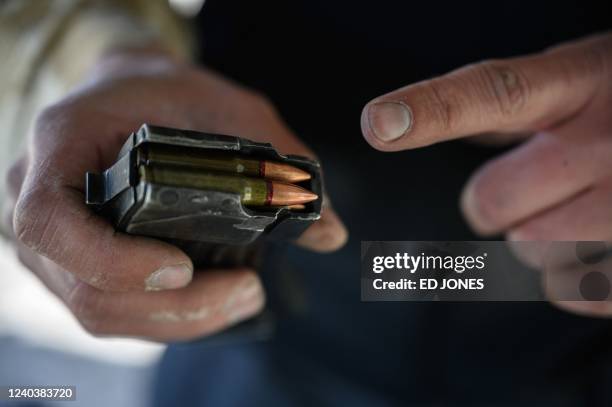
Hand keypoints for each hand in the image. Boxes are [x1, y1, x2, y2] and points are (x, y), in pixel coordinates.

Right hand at [4, 50, 346, 340]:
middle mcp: (39, 202)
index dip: (110, 260)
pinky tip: (216, 301)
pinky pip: (115, 311)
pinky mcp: (80, 266)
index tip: (180, 267)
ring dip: (180, 320)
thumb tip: (329, 230)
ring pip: (101, 313)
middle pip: (87, 289)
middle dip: (174, 307)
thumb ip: (279, 159)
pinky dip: (168, 318)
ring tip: (246, 297)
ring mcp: (56, 243)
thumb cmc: (170, 95)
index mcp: (60, 148)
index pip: (49, 223)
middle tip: (248, 292)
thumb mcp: (226, 107)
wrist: (131, 97)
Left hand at [361, 33, 611, 315]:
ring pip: (527, 252)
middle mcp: (606, 138)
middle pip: (489, 202)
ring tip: (581, 210)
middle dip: (499, 202)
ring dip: (540, 240)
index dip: (432, 110)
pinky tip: (598, 243)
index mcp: (577, 83)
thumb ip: (507, 102)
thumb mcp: (576, 81)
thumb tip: (420, 118)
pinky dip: (573, 277)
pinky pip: (570, 291)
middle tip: (538, 184)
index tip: (377, 124)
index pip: (495, 94)